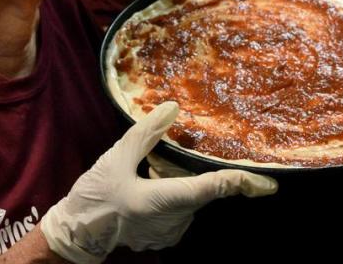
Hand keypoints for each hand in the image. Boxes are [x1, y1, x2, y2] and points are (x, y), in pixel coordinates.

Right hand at [40, 102, 276, 263]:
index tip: (268, 183)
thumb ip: (147, 132)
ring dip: (175, 181)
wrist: (74, 235)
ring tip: (144, 171)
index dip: (244, 182)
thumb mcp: (116, 158)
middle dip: (189, 169)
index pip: (215, 188)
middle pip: (200, 188)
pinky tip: (142, 184)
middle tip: (160, 158)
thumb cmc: (95, 198)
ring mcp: (169, 231)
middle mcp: (176, 220)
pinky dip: (167, 192)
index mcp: (168, 201)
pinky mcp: (161, 235)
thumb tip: (173, 107)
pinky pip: (176, 208)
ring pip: (187, 198)